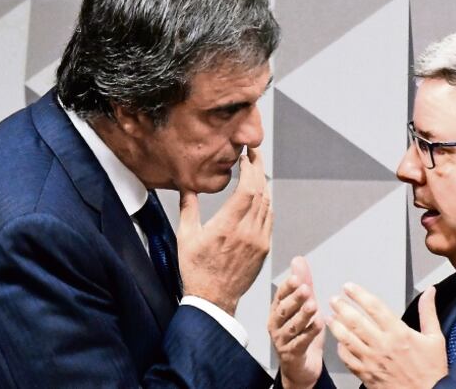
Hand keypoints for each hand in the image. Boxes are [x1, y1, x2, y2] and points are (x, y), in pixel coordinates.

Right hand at [176, 147, 271, 314]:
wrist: (213, 300)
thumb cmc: (196, 270)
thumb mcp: (186, 237)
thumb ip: (188, 208)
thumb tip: (186, 186)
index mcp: (227, 227)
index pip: (248, 189)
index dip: (250, 168)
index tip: (246, 156)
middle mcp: (247, 232)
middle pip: (261, 192)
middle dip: (259, 169)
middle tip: (254, 154)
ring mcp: (258, 241)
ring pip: (268, 205)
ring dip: (263, 185)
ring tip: (256, 170)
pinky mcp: (264, 249)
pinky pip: (269, 220)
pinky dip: (266, 203)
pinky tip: (260, 196)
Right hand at [268, 257, 325, 388]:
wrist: (302, 367)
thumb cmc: (302, 333)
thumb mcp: (305, 305)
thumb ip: (303, 283)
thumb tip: (298, 259)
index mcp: (278, 311)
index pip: (280, 296)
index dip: (287, 287)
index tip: (296, 278)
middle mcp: (276, 325)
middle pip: (284, 310)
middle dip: (294, 299)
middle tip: (305, 289)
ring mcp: (282, 341)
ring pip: (292, 327)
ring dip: (302, 315)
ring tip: (313, 305)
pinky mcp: (291, 354)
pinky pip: (300, 343)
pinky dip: (309, 333)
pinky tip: (319, 324)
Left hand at [328, 283, 446, 388]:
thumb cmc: (431, 370)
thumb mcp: (435, 338)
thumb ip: (428, 312)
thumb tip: (429, 291)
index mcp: (398, 333)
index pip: (374, 308)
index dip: (359, 295)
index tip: (349, 287)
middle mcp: (382, 345)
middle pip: (356, 321)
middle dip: (342, 307)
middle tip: (334, 299)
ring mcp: (372, 361)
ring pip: (347, 340)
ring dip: (336, 327)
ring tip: (330, 317)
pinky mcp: (367, 375)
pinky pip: (348, 360)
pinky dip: (341, 350)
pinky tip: (338, 342)